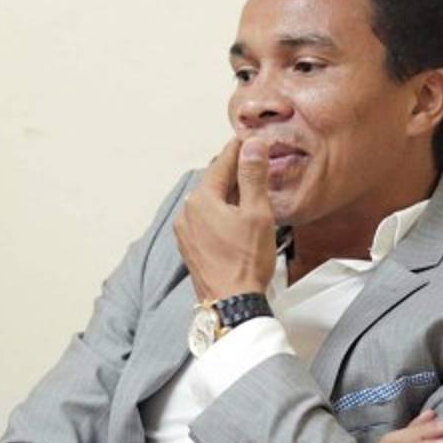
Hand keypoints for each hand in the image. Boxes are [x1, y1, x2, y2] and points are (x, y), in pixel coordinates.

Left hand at [174, 138, 276, 302]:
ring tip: (251, 193)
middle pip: (214, 181)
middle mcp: (187, 212)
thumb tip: (252, 146)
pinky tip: (237, 219)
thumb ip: (252, 177)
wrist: (232, 303)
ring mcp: (185, 231)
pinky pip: (205, 219)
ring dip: (229, 194)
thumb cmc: (245, 263)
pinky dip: (221, 213)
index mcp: (202, 199)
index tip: (252, 139)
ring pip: (210, 201)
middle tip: (256, 164)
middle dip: (235, 172)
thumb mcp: (257, 213)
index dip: (240, 149)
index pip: (222, 162)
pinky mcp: (190, 247)